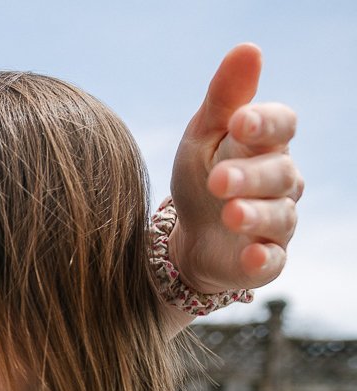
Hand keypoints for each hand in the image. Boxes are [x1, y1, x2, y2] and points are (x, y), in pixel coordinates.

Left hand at [168, 43, 302, 295]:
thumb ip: (224, 98)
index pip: (283, 125)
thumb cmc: (200, 175)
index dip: (266, 123)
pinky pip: (273, 261)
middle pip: (280, 173)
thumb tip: (248, 48)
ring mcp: (277, 222)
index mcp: (265, 145)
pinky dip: (263, 258)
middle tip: (216, 180)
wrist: (189, 236)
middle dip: (250, 176)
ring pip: (279, 216)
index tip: (239, 122)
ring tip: (228, 214)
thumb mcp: (201, 136)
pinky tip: (249, 255)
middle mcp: (280, 182)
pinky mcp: (266, 260)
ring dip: (254, 214)